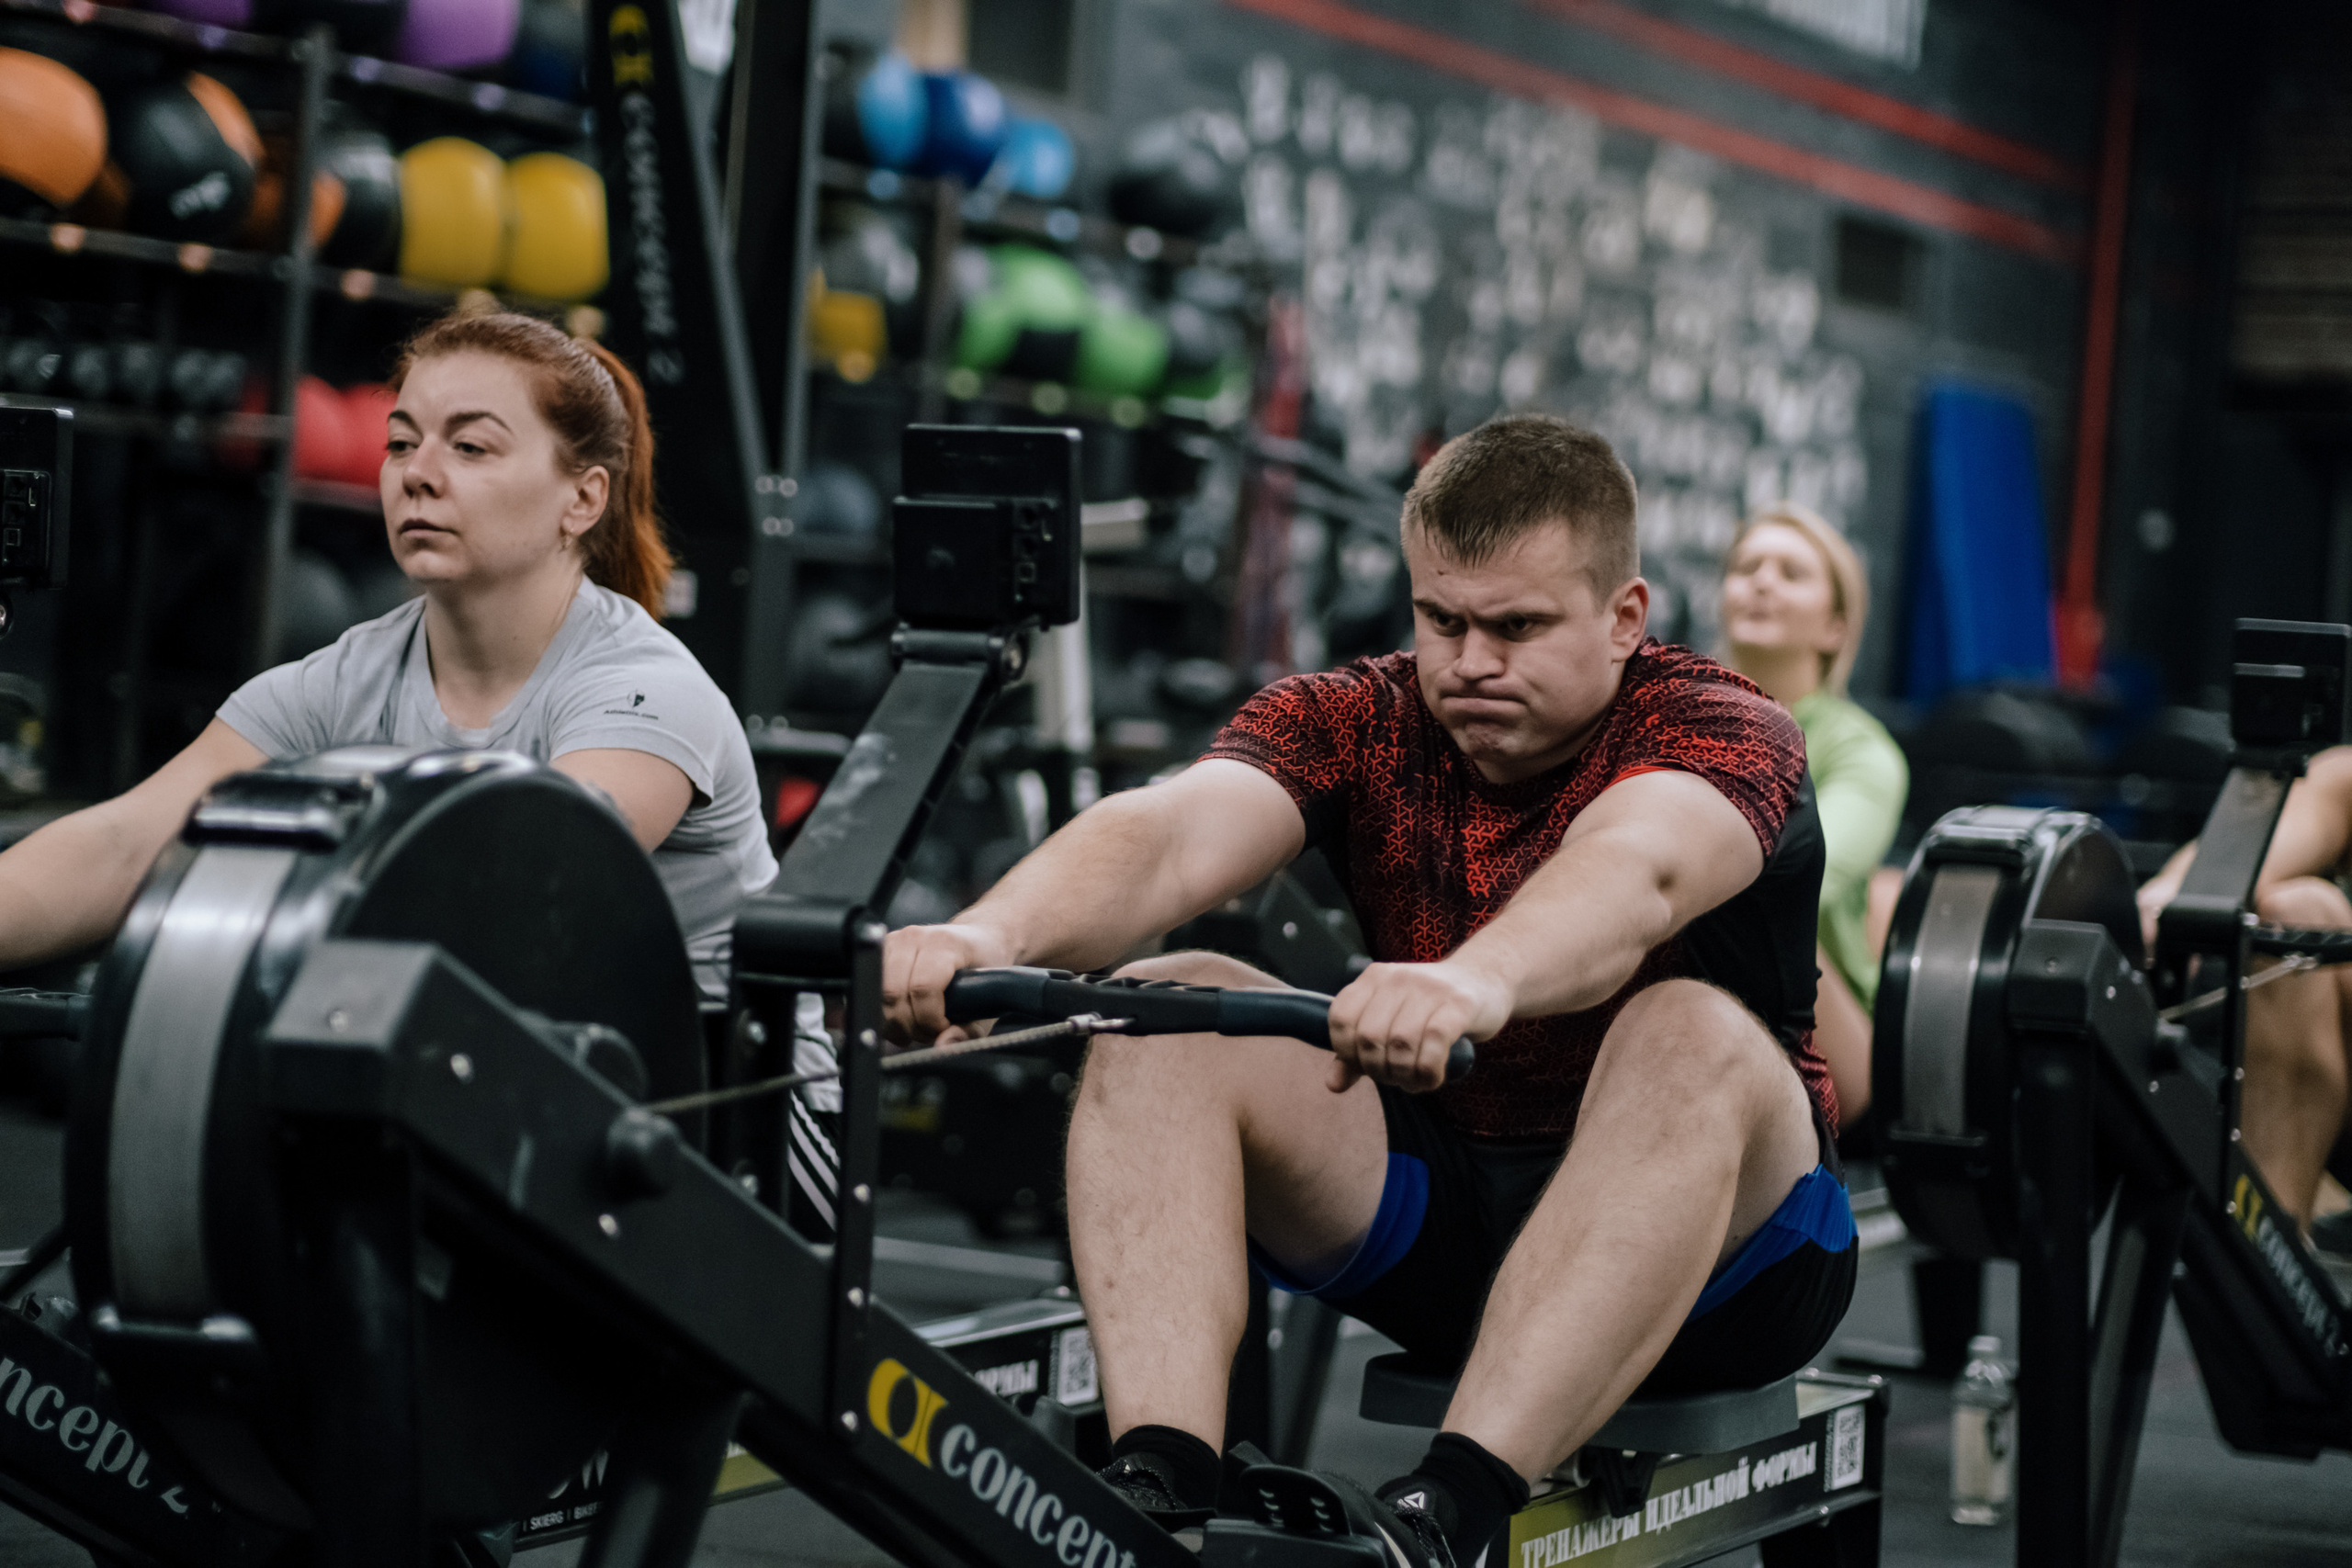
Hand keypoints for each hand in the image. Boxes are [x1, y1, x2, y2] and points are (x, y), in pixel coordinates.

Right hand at [882, 923, 1017, 1043]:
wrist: (980, 941)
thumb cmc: (984, 971)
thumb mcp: (986, 1005)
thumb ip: (968, 1032)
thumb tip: (943, 1046)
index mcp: (945, 944)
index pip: (923, 988)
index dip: (929, 1019)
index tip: (942, 1029)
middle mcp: (916, 937)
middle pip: (894, 993)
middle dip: (908, 1024)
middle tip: (926, 1033)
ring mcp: (895, 941)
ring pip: (878, 992)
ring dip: (893, 1020)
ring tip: (914, 1026)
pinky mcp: (882, 950)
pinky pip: (871, 988)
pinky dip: (883, 1011)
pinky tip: (901, 1017)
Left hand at [1327, 960, 1510, 1094]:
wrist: (1484, 981)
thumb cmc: (1430, 1009)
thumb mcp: (1390, 1022)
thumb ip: (1358, 1053)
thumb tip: (1332, 1085)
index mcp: (1374, 978)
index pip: (1340, 1018)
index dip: (1346, 1052)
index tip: (1365, 1065)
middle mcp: (1398, 978)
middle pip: (1369, 1037)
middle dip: (1379, 1070)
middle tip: (1395, 1078)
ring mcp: (1429, 989)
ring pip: (1401, 1043)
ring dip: (1405, 1075)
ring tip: (1414, 1081)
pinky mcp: (1459, 1004)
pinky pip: (1434, 1044)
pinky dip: (1429, 1071)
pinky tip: (1432, 1078)